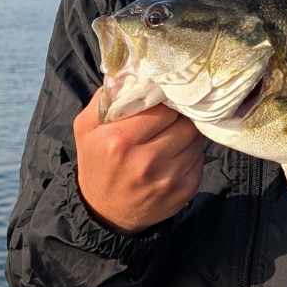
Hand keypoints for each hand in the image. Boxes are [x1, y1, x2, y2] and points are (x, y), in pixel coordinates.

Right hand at [73, 88, 205, 232]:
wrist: (103, 214)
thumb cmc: (96, 163)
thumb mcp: (86, 128)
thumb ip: (105, 97)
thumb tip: (131, 72)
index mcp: (120, 140)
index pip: (164, 107)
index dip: (167, 102)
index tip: (164, 101)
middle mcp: (146, 160)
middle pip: (184, 123)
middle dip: (180, 117)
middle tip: (172, 118)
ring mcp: (168, 179)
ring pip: (196, 139)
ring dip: (187, 134)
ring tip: (172, 136)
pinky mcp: (185, 191)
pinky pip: (200, 159)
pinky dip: (191, 154)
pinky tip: (175, 156)